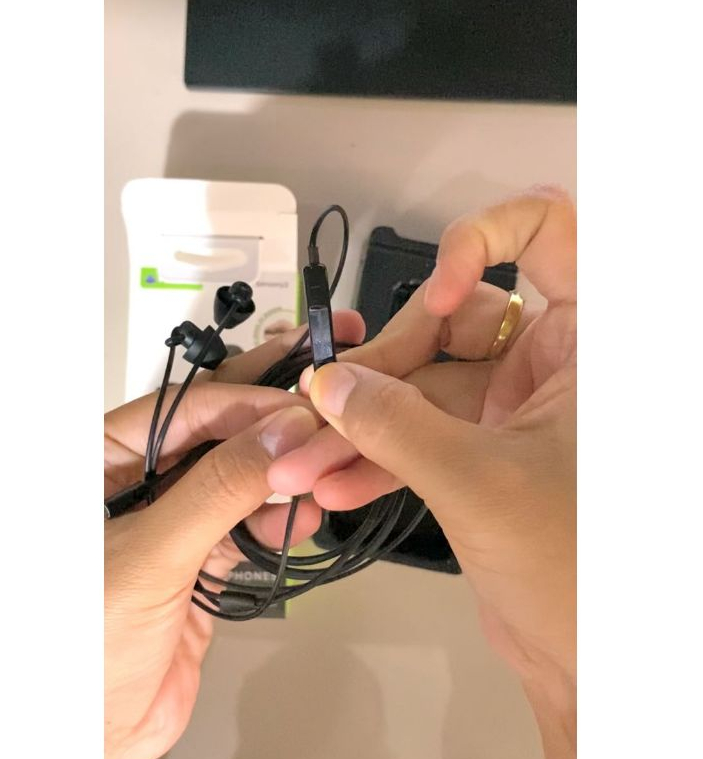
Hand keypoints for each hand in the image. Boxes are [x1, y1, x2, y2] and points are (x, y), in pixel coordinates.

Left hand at [104, 312, 365, 758]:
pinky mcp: (198, 557)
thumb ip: (217, 491)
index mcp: (101, 462)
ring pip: (238, 476)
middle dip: (269, 423)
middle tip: (320, 407)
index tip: (298, 408)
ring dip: (281, 473)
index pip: (184, 410)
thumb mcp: (151, 555)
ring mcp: (172, 519)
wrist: (96, 734)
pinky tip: (300, 515)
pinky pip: (246, 522)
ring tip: (319, 469)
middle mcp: (138, 483)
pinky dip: (276, 518)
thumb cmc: (79, 648)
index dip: (246, 403)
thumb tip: (278, 436)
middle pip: (215, 434)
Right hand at [269, 187, 576, 756]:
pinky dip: (378, 457)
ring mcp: (514, 407)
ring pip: (423, 386)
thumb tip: (333, 385)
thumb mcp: (478, 480)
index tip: (443, 296)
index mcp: (587, 344)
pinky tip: (335, 484)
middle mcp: (553, 364)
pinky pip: (420, 433)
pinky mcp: (483, 448)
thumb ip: (394, 425)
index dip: (485, 242)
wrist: (585, 660)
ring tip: (307, 459)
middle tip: (325, 407)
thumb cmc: (579, 569)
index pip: (549, 234)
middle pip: (450, 323)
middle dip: (381, 370)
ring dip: (361, 424)